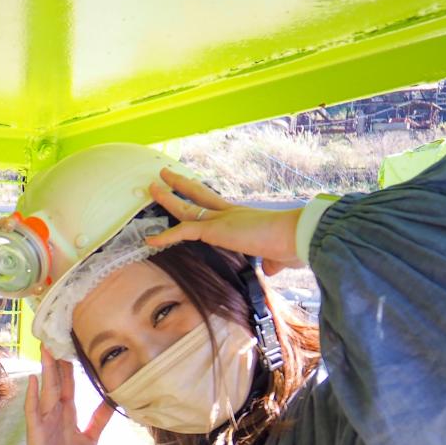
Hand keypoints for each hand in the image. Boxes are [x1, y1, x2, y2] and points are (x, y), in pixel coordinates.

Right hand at [24, 348, 113, 444]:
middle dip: (57, 362)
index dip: (70, 368)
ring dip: (46, 372)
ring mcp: (44, 421)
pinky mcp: (36, 432)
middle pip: (56, 383)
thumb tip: (113, 401)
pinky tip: (33, 381)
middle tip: (58, 338)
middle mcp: (54, 413)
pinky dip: (32, 396)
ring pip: (46, 391)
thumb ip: (99, 420)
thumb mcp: (90, 439)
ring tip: (47, 351)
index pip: (69, 385)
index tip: (73, 347)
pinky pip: (33, 411)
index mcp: (67, 414)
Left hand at [145, 168, 305, 274]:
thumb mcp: (279, 256)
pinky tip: (150, 240)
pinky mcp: (216, 229)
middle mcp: (230, 214)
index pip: (217, 206)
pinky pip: (184, 231)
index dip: (202, 200)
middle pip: (199, 195)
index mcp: (243, 218)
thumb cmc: (292, 244)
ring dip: (168, 198)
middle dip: (182, 185)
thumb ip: (271, 262)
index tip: (192, 191)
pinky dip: (166, 236)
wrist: (295, 236)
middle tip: (166, 175)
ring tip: (152, 188)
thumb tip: (271, 268)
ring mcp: (222, 219)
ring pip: (187, 207)